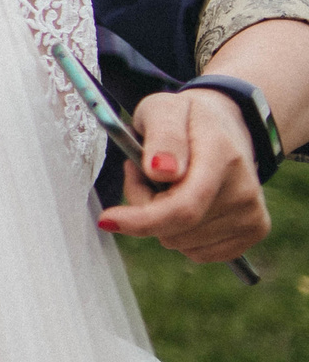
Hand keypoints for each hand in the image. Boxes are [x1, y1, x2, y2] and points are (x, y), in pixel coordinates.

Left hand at [102, 89, 270, 261]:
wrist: (224, 125)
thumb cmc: (185, 118)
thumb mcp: (162, 109)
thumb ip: (161, 136)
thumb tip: (160, 171)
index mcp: (221, 156)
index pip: (184, 206)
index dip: (143, 220)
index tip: (107, 219)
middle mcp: (245, 190)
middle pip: (175, 228)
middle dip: (143, 206)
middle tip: (143, 173)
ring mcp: (252, 214)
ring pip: (181, 242)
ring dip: (161, 218)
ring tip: (167, 184)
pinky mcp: (254, 231)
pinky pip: (198, 252)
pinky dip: (181, 232)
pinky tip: (185, 202)